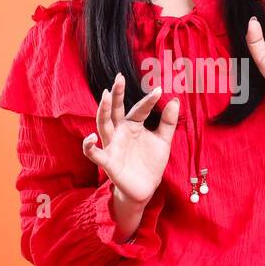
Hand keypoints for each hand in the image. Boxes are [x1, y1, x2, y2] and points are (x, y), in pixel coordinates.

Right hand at [82, 72, 180, 206]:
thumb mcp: (163, 140)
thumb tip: (175, 99)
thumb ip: (168, 122)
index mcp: (133, 125)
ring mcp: (112, 145)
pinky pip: (94, 153)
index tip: (159, 90)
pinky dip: (89, 145)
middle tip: (119, 77)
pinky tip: (92, 137)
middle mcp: (120, 132)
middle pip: (115, 110)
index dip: (149, 100)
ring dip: (103, 111)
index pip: (139, 108)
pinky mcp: (107, 162)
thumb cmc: (151, 162)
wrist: (146, 188)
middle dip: (116, 94)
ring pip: (103, 125)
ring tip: (105, 96)